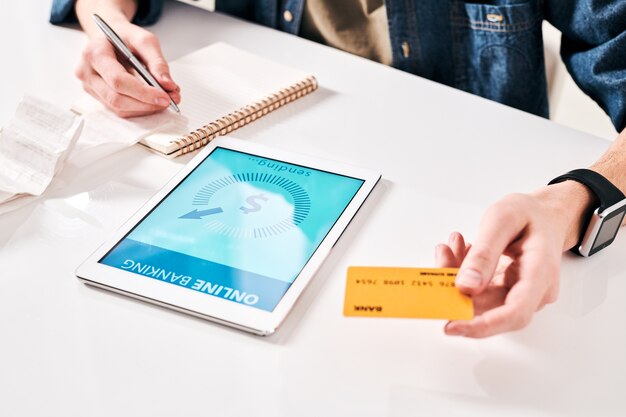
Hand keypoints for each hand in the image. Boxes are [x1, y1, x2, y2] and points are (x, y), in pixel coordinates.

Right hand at [75, 20, 179, 117]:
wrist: (111, 38)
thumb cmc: (126, 37)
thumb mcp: (145, 40)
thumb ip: (157, 62)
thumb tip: (168, 85)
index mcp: (94, 53)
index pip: (118, 80)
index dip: (143, 92)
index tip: (165, 97)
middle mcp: (87, 72)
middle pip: (117, 98)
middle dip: (146, 104)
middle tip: (169, 101)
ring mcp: (90, 86)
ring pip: (118, 109)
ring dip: (145, 109)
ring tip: (165, 101)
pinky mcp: (98, 96)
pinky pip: (119, 110)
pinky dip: (139, 109)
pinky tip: (153, 102)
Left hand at [436, 183, 593, 337]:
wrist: (544, 214)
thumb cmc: (529, 214)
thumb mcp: (503, 219)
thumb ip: (485, 252)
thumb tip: (466, 287)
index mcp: (541, 272)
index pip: (515, 312)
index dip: (482, 325)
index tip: (451, 326)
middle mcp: (534, 290)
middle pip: (491, 307)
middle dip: (458, 289)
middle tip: (441, 257)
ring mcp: (522, 293)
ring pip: (480, 299)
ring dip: (457, 277)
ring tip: (449, 247)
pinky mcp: (508, 291)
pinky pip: (480, 291)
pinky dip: (463, 273)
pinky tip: (458, 251)